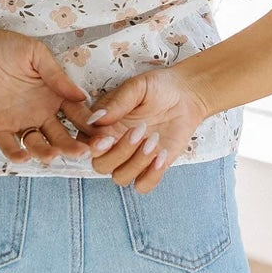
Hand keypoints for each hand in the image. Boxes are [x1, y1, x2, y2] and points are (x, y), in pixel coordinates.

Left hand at [0, 25, 93, 166]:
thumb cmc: (5, 46)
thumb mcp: (36, 54)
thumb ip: (57, 76)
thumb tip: (82, 96)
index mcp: (53, 96)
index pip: (77, 114)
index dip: (89, 125)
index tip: (102, 134)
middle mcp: (40, 113)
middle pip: (61, 135)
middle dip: (74, 145)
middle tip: (85, 152)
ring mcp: (19, 122)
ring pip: (38, 144)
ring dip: (47, 152)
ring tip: (54, 154)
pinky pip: (8, 145)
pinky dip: (16, 153)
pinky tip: (24, 155)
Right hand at [58, 67, 210, 192]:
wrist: (186, 95)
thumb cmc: (157, 87)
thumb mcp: (137, 87)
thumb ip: (117, 103)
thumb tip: (96, 118)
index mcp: (103, 124)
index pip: (85, 143)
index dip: (93, 146)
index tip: (108, 137)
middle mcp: (113, 144)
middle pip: (101, 165)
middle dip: (119, 153)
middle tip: (139, 131)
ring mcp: (132, 158)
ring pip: (120, 177)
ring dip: (137, 163)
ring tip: (154, 140)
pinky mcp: (151, 167)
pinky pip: (143, 185)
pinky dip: (151, 176)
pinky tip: (162, 155)